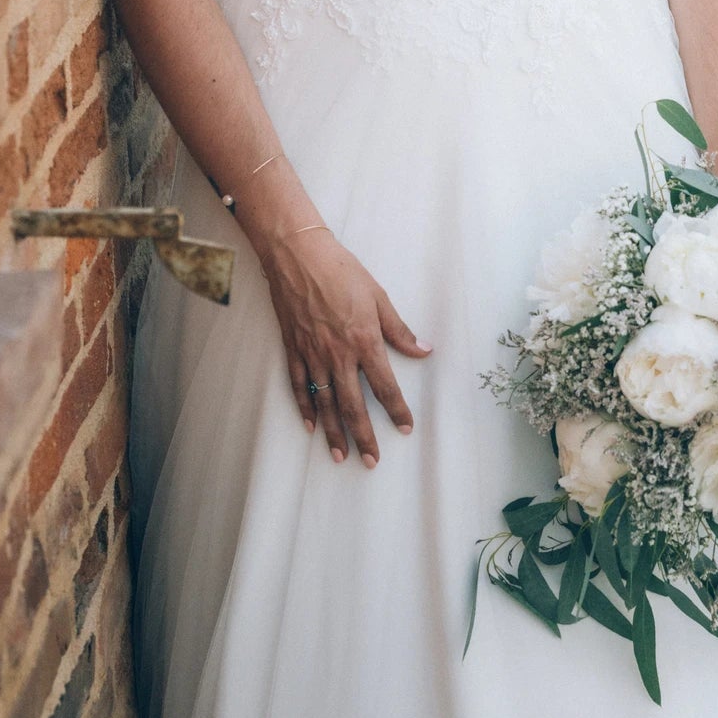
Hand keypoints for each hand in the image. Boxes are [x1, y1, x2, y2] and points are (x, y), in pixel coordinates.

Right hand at [261, 227, 431, 466]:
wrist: (298, 256)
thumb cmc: (342, 271)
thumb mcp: (378, 297)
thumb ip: (399, 329)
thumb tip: (424, 350)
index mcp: (363, 341)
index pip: (384, 385)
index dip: (396, 409)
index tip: (406, 428)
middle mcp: (338, 354)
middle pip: (353, 404)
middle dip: (364, 435)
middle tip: (371, 461)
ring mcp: (312, 354)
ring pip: (325, 403)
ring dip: (334, 432)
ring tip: (341, 455)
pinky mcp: (293, 350)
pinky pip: (299, 387)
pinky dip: (305, 408)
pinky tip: (311, 426)